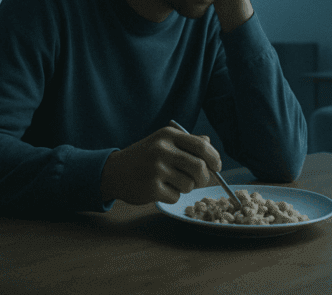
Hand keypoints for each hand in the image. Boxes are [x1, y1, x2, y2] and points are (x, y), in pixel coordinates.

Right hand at [101, 125, 221, 204]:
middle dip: (204, 178)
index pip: (202, 146)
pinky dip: (171, 196)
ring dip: (185, 187)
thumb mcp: (162, 142)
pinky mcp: (151, 188)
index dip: (214, 159)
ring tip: (171, 182)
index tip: (217, 168)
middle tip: (199, 181)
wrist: (113, 171)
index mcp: (168, 135)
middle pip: (199, 168)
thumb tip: (209, 146)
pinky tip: (159, 189)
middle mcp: (162, 149)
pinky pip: (176, 197)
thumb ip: (186, 143)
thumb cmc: (143, 157)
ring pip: (189, 185)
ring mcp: (156, 169)